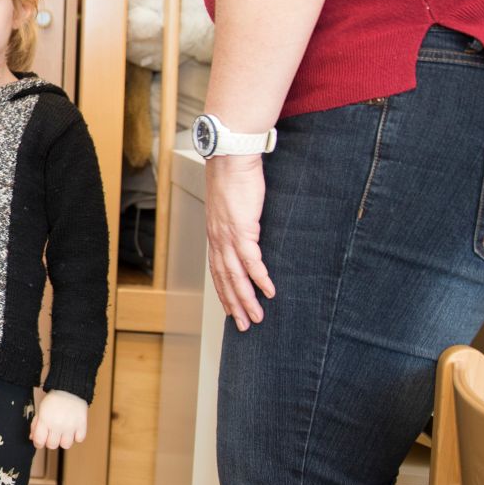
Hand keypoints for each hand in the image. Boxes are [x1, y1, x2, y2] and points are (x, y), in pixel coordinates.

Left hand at [30, 390, 88, 450]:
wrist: (69, 389)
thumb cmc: (53, 400)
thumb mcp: (40, 410)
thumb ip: (35, 425)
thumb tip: (32, 438)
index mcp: (45, 420)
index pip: (39, 441)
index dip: (38, 443)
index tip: (41, 440)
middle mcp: (57, 425)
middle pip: (52, 446)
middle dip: (51, 441)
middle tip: (53, 434)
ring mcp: (70, 426)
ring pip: (66, 445)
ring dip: (64, 440)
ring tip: (64, 432)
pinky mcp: (82, 425)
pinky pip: (79, 439)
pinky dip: (76, 436)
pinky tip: (73, 429)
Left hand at [204, 153, 273, 329]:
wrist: (230, 159)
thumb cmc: (233, 179)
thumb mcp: (233, 207)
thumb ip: (238, 223)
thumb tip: (248, 232)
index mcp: (215, 236)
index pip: (218, 272)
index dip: (224, 293)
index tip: (232, 310)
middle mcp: (218, 240)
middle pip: (225, 280)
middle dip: (235, 305)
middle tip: (245, 325)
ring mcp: (228, 236)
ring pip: (236, 276)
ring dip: (247, 299)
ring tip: (257, 317)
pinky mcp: (242, 229)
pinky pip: (251, 261)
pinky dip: (260, 278)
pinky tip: (268, 291)